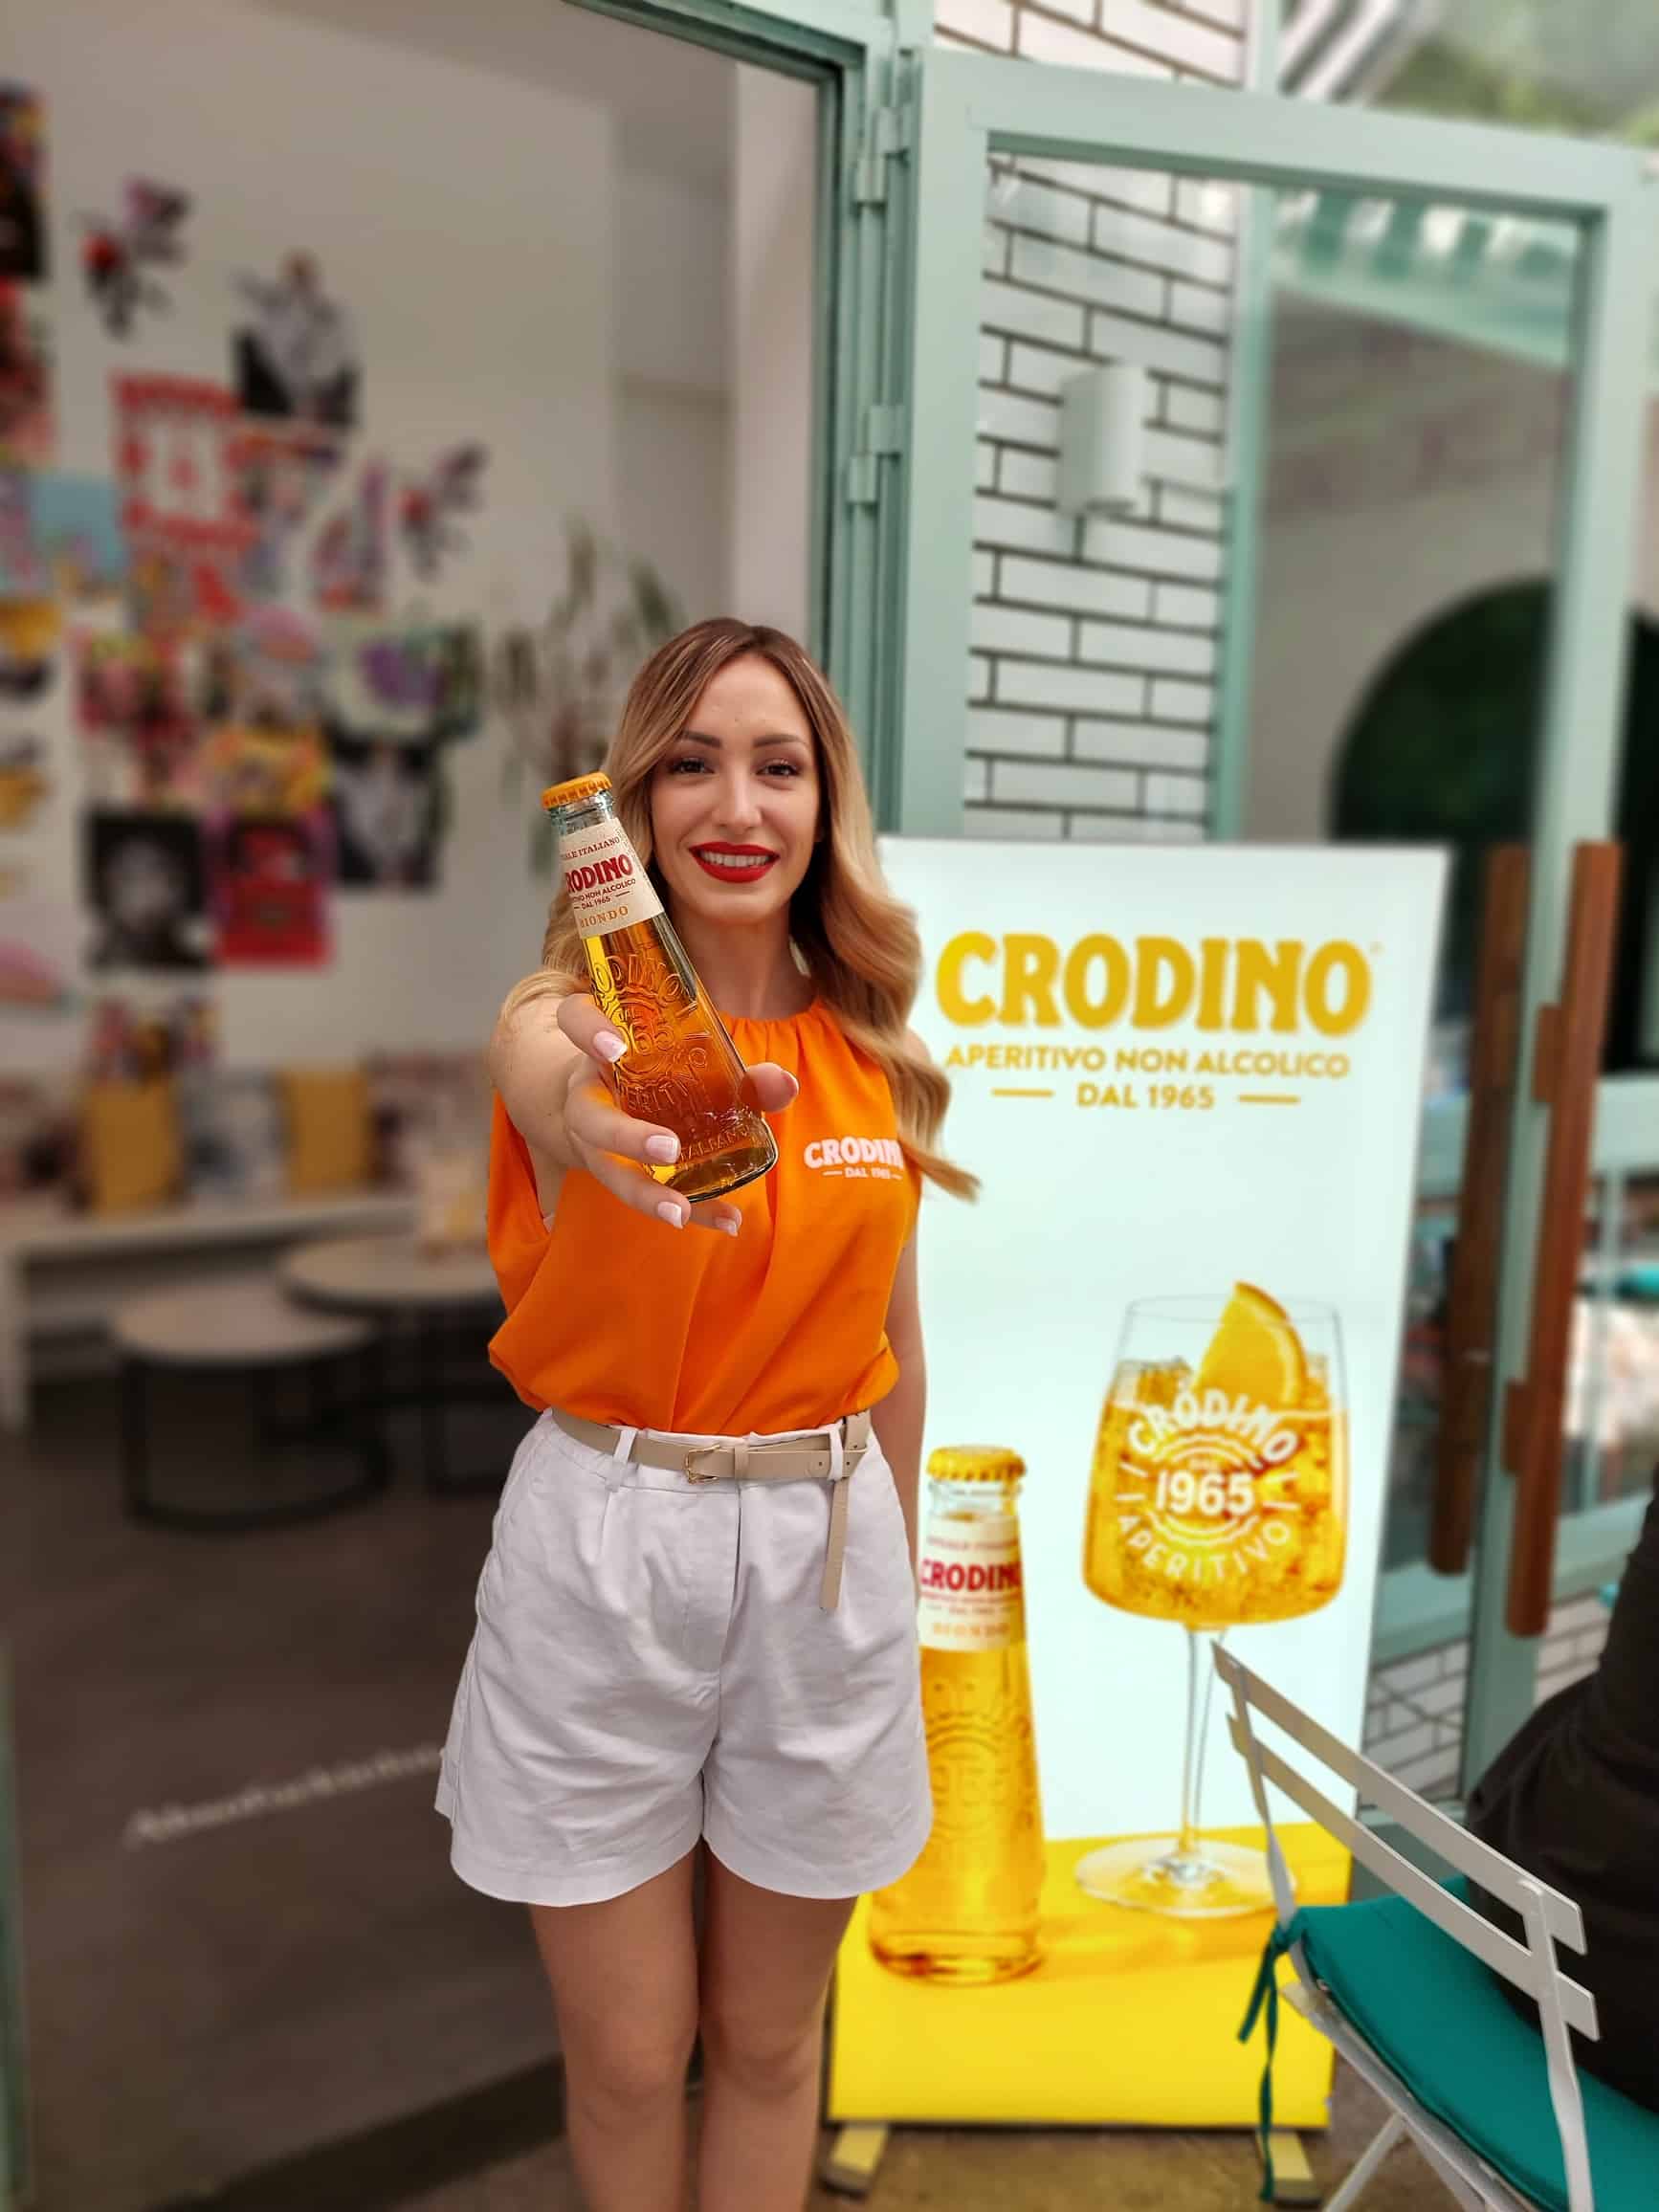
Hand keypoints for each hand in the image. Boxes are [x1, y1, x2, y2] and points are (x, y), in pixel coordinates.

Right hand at [555, 994, 797, 1231]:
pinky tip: (727, 1222)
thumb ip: (741, 1074)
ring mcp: (595, 1141)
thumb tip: (784, 1084)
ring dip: (644, 1192)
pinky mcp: (619, 1174)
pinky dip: (695, 1211)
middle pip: (590, 1117)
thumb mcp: (688, 1063)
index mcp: (602, 1050)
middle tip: (667, 1147)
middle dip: (624, 1135)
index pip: (575, 1019)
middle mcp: (589, 1096)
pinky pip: (652, 1197)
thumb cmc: (655, 1074)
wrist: (604, 1106)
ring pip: (607, 1169)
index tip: (615, 1047)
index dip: (587, 1030)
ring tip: (680, 1211)